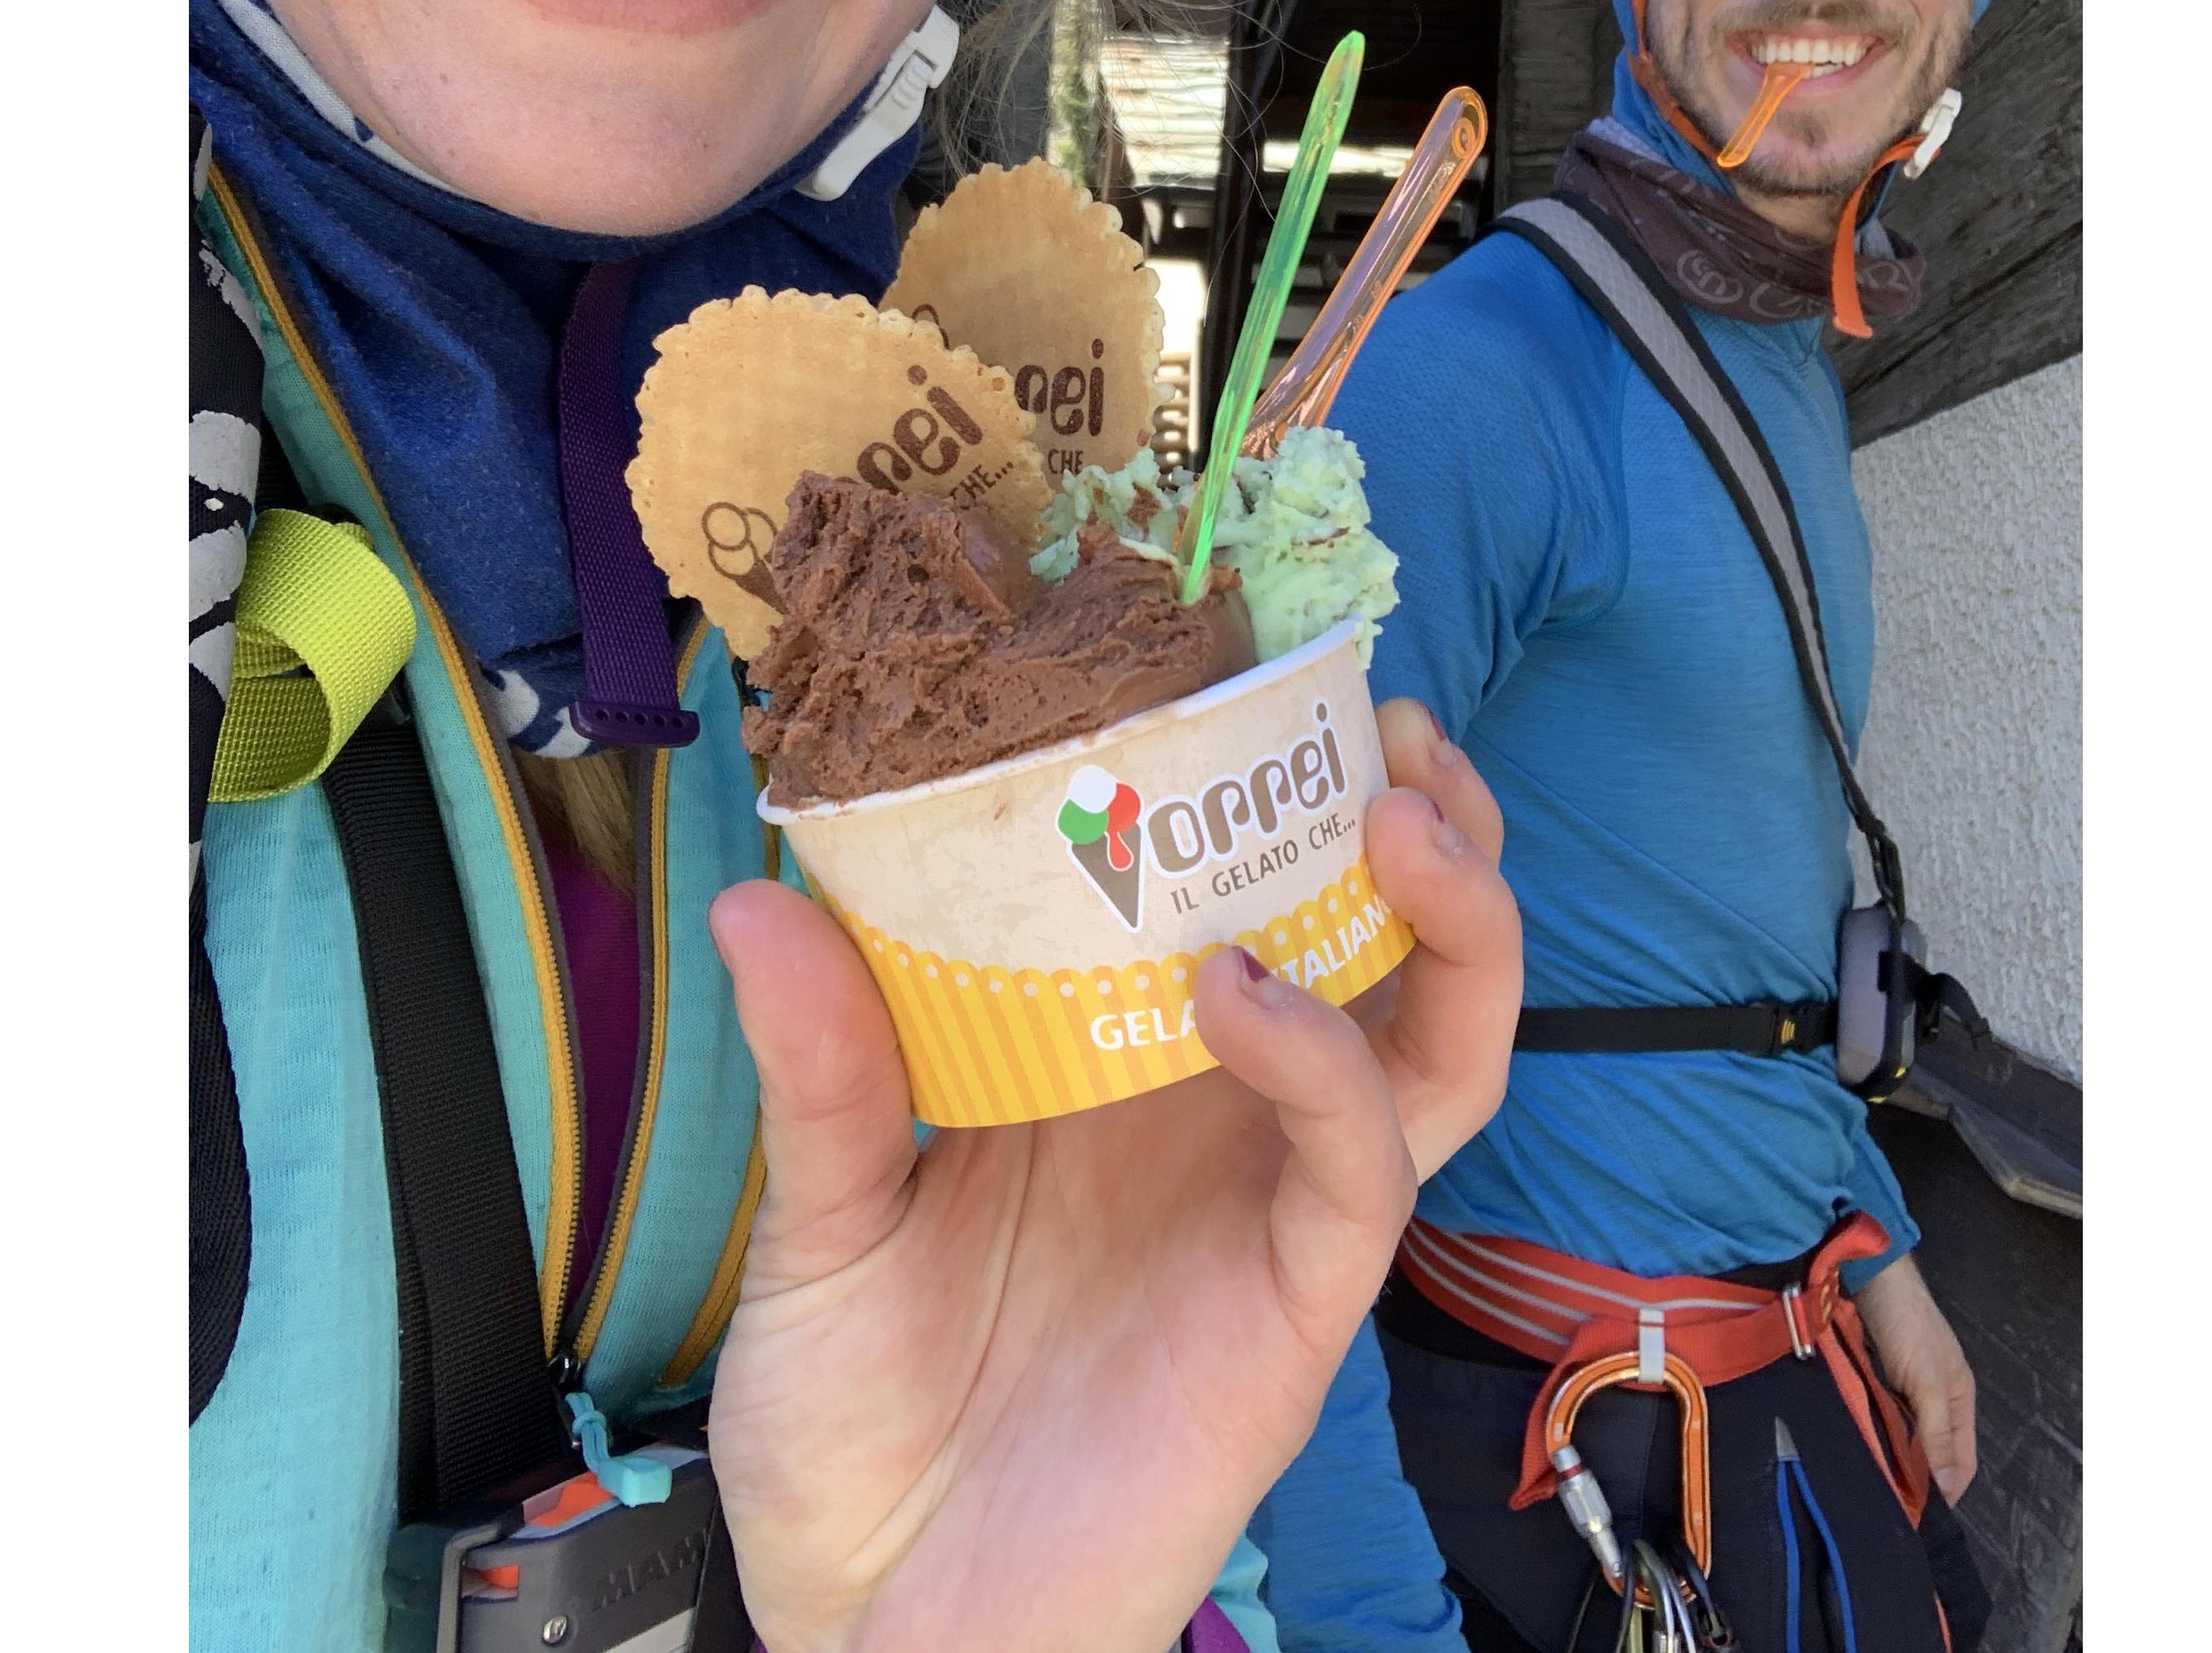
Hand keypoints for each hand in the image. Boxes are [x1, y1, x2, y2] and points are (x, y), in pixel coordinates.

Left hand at [703, 698, 1520, 1652]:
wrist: (883, 1625)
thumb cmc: (858, 1420)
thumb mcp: (818, 1222)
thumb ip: (822, 1070)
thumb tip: (763, 892)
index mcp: (1126, 1058)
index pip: (1247, 891)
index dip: (1278, 780)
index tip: (1251, 656)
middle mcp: (1226, 1110)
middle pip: (1391, 941)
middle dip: (1422, 819)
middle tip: (1381, 713)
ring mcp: (1273, 1199)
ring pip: (1439, 1035)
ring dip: (1448, 910)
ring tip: (1391, 800)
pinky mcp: (1295, 1300)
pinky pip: (1364, 1160)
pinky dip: (1327, 1059)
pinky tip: (1248, 992)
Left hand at [1855, 1252, 1977, 1503]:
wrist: (1869, 1272)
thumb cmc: (1908, 1325)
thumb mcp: (1927, 1382)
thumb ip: (1936, 1433)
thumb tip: (1946, 1487)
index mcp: (1958, 1401)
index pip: (1960, 1463)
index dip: (1944, 1491)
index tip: (1917, 1516)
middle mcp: (1933, 1397)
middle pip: (1929, 1451)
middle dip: (1913, 1476)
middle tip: (1887, 1504)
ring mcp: (1903, 1385)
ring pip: (1900, 1434)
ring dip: (1888, 1453)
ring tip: (1868, 1481)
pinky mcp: (1874, 1373)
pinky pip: (1876, 1413)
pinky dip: (1869, 1429)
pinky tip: (1854, 1442)